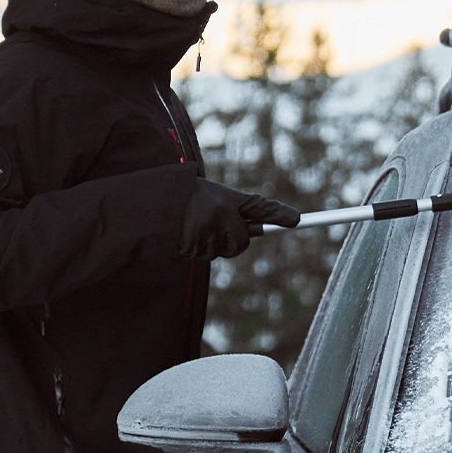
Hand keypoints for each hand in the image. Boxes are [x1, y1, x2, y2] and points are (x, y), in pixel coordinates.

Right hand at [179, 181, 296, 260]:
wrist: (154, 203)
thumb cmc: (185, 198)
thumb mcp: (212, 196)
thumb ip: (235, 211)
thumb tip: (259, 228)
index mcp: (227, 198)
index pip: (259, 206)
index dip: (278, 213)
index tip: (297, 219)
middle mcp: (222, 215)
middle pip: (241, 241)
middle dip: (231, 240)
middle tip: (212, 226)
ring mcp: (209, 232)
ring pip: (220, 251)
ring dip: (210, 245)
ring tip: (192, 226)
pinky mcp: (194, 247)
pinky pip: (202, 256)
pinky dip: (193, 249)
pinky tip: (183, 234)